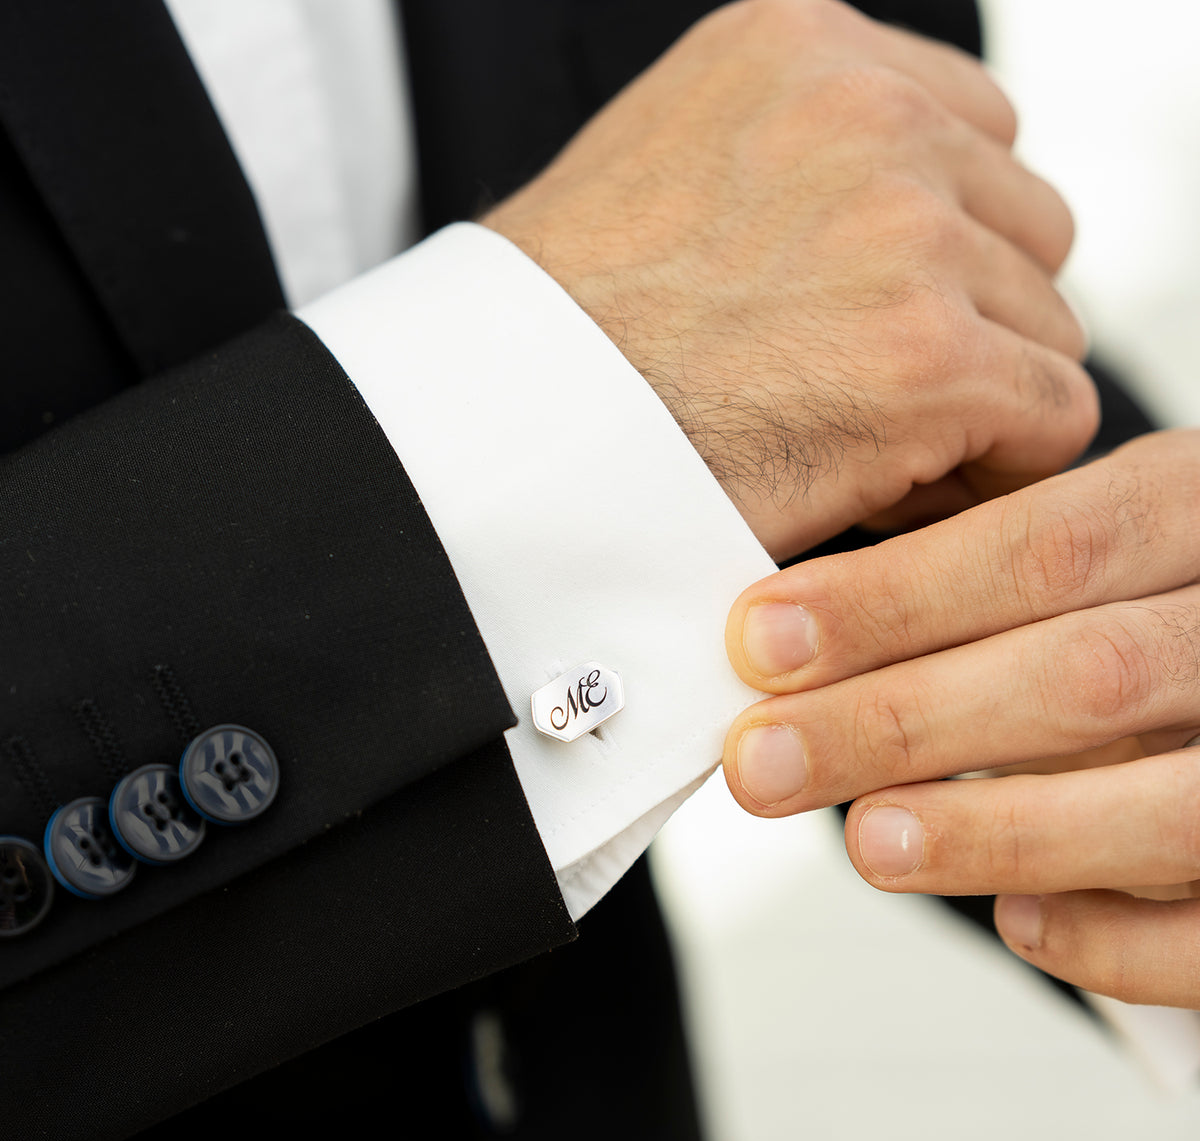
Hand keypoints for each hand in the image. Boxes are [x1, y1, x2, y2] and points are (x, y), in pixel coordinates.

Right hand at [482, 0, 1095, 558]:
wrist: (493, 434)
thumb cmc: (564, 339)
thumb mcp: (671, 173)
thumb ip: (797, 164)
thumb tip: (913, 219)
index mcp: (799, 49)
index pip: (973, 137)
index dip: (940, 252)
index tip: (872, 324)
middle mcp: (867, 112)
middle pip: (1026, 229)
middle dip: (966, 321)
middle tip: (863, 396)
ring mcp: (905, 229)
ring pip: (1044, 326)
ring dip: (974, 396)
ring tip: (858, 443)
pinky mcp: (930, 357)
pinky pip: (1050, 417)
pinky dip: (988, 468)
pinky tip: (888, 487)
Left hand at [722, 429, 1199, 1005]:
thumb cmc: (1159, 600)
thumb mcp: (1103, 541)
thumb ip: (992, 577)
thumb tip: (794, 646)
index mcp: (1197, 513)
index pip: (1045, 547)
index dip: (893, 600)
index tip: (760, 641)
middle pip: (1087, 674)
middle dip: (903, 721)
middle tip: (766, 763)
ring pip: (1171, 808)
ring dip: (998, 829)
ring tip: (866, 841)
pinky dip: (1115, 938)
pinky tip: (1017, 919)